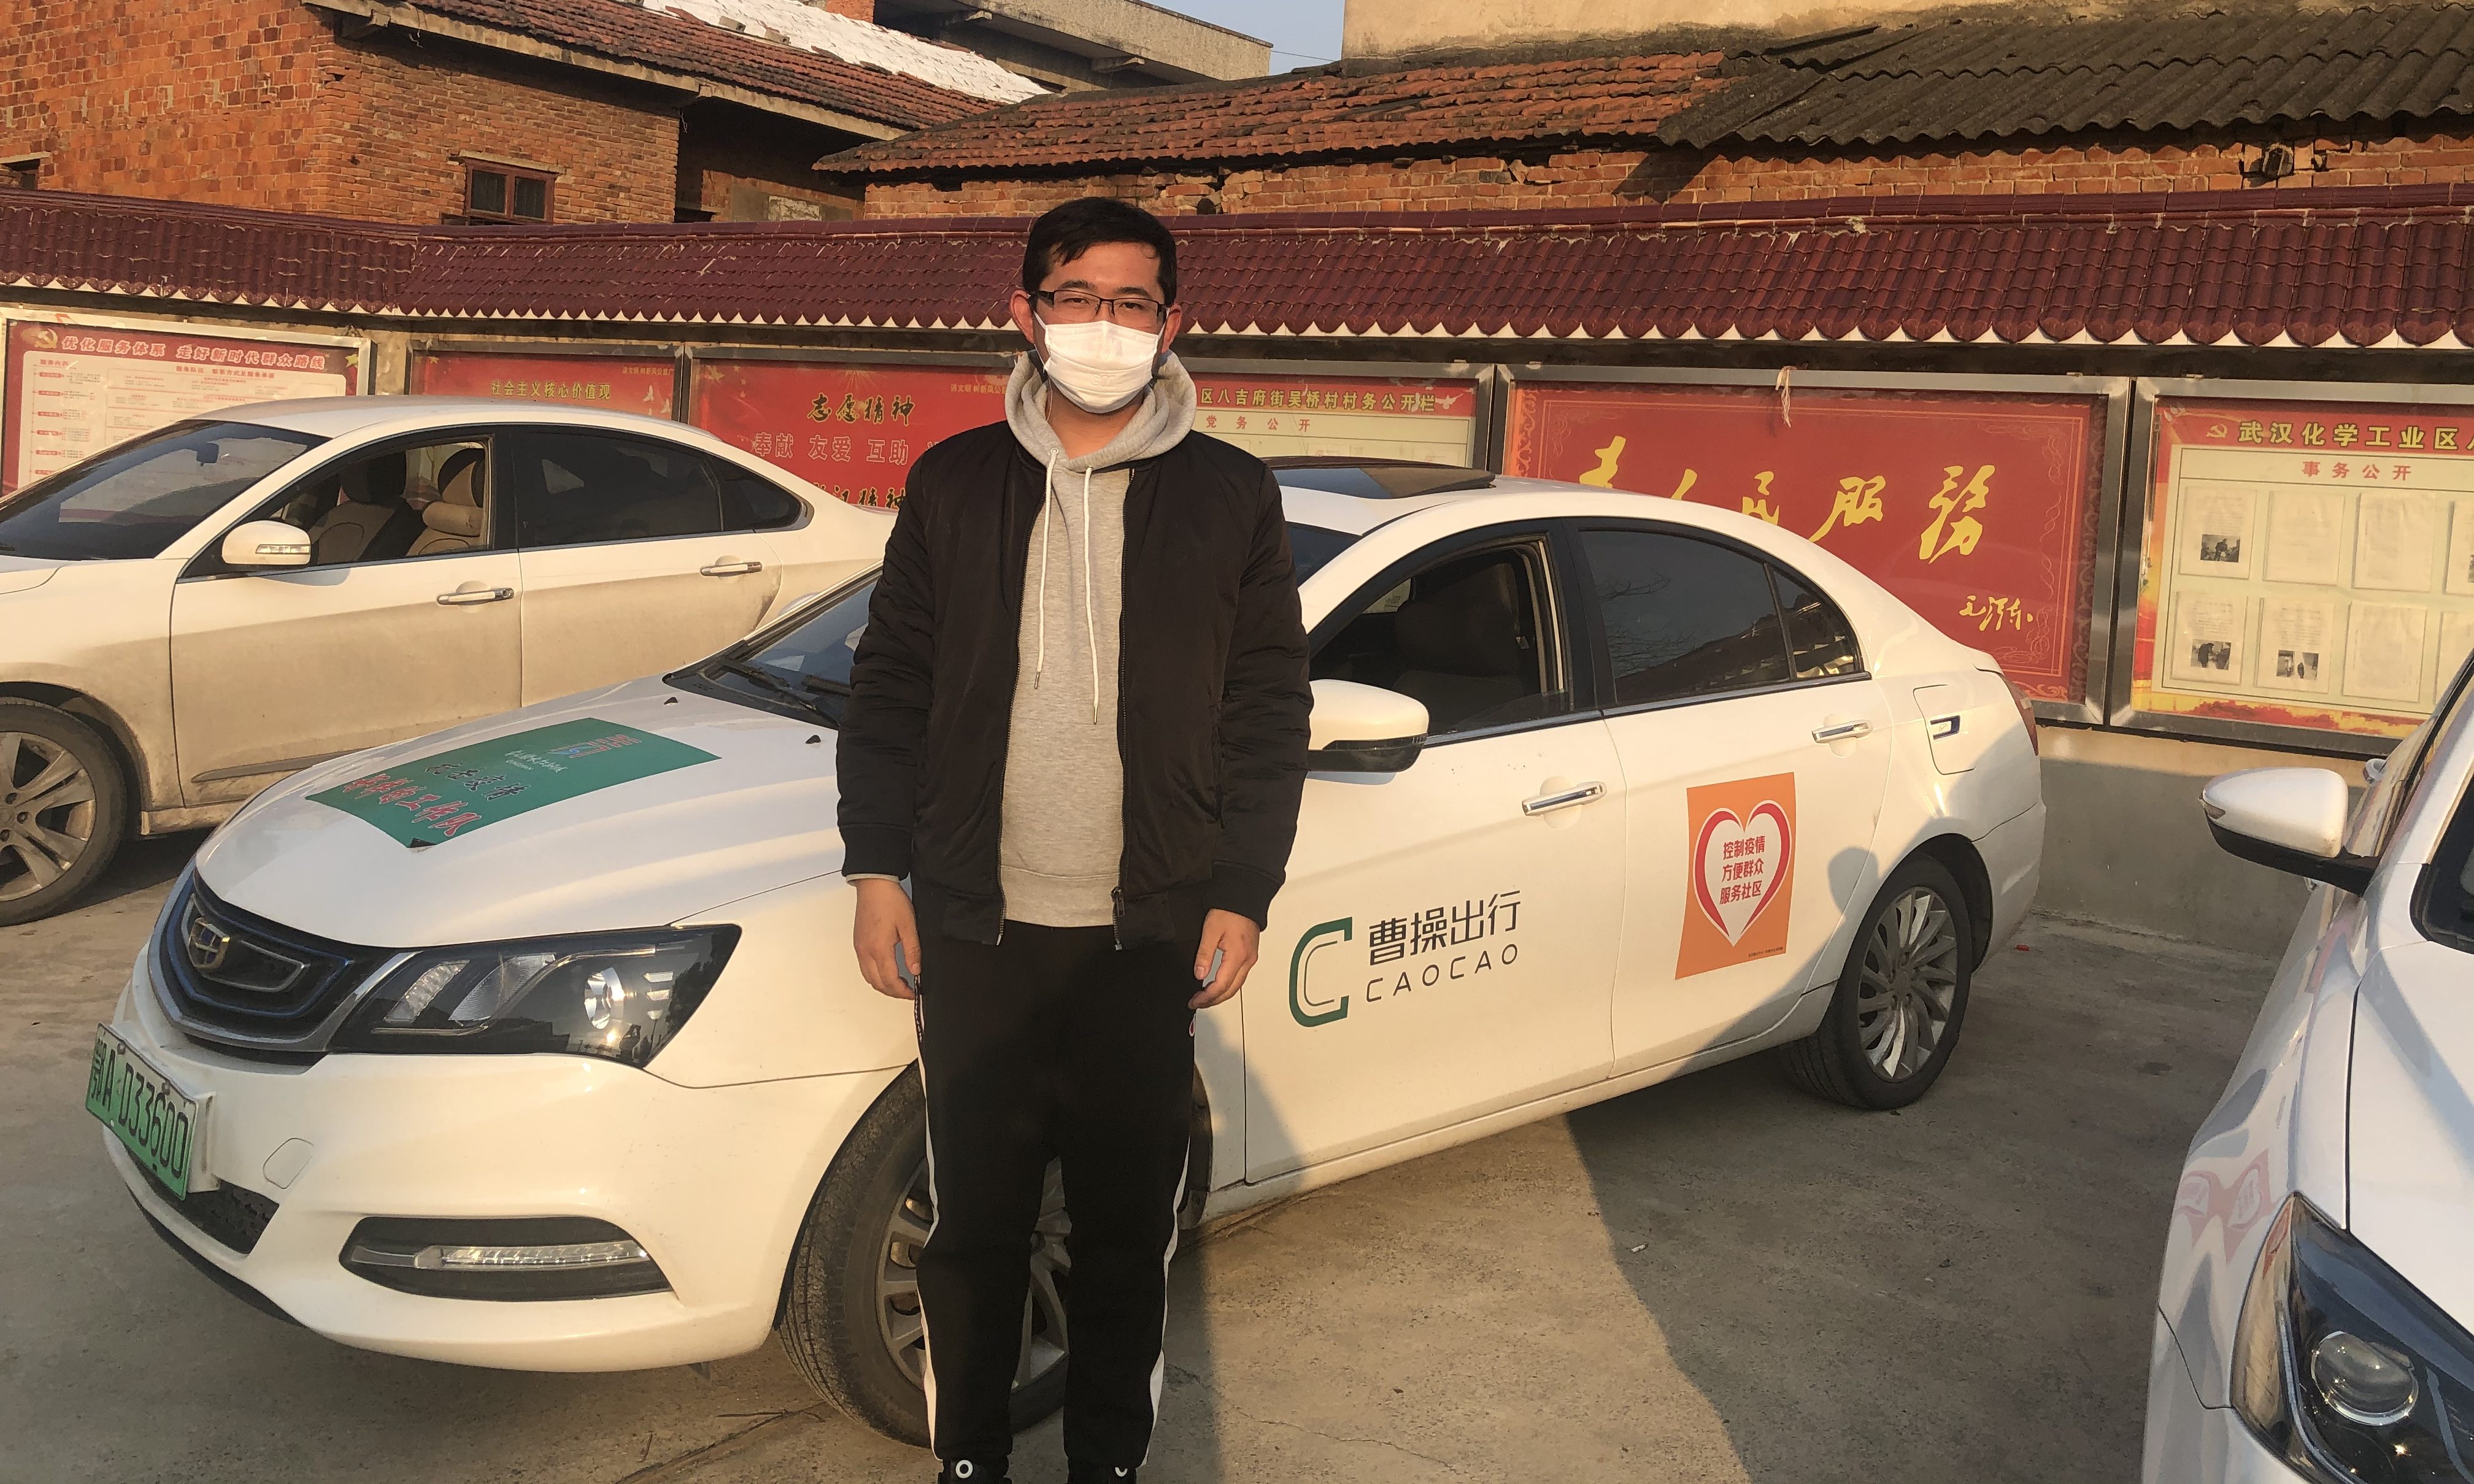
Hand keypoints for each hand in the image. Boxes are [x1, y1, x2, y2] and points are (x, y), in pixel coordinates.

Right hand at [853, 878, 920, 999]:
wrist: (874, 885)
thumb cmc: (890, 901)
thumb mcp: (908, 926)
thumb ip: (912, 950)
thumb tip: (915, 970)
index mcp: (879, 949)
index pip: (890, 980)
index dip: (902, 991)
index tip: (913, 993)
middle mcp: (866, 952)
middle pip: (877, 983)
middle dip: (893, 992)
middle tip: (908, 992)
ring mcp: (860, 948)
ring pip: (868, 977)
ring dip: (883, 986)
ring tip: (899, 985)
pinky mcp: (858, 943)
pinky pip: (864, 968)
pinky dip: (875, 976)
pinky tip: (886, 972)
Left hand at [1190, 909, 1258, 1009]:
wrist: (1244, 898)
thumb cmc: (1229, 910)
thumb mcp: (1211, 931)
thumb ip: (1204, 954)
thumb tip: (1199, 974)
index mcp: (1237, 956)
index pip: (1221, 986)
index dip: (1207, 997)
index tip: (1195, 1001)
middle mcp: (1247, 961)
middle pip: (1231, 990)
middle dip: (1214, 1000)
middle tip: (1198, 1003)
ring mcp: (1250, 959)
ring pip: (1237, 986)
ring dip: (1221, 995)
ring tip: (1205, 998)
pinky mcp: (1250, 955)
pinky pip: (1240, 977)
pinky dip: (1228, 986)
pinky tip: (1218, 986)